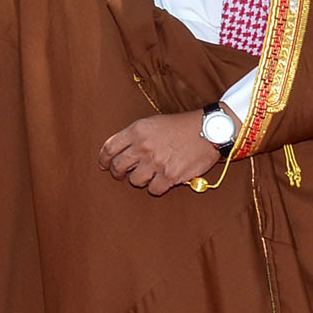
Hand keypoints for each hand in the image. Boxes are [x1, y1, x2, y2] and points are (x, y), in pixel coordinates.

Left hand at [99, 110, 221, 196]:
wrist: (208, 130)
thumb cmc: (180, 126)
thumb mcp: (153, 123)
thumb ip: (135, 135)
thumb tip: (119, 152)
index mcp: (137, 130)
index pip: (110, 148)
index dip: (103, 159)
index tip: (103, 165)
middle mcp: (144, 146)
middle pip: (119, 166)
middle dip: (117, 173)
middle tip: (120, 175)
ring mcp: (156, 162)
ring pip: (135, 181)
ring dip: (139, 180)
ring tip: (146, 175)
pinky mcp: (170, 176)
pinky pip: (153, 189)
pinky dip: (155, 187)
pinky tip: (160, 181)